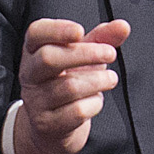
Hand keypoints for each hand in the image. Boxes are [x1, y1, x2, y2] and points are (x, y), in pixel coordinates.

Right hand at [11, 18, 129, 153]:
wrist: (54, 126)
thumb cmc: (68, 82)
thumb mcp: (83, 57)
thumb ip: (102, 39)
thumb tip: (123, 26)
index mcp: (34, 51)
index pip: (36, 33)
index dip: (57, 30)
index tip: (81, 31)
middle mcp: (30, 74)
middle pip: (49, 58)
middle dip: (86, 54)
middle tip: (111, 54)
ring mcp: (35, 100)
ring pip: (68, 87)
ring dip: (98, 81)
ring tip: (111, 79)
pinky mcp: (46, 123)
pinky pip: (76, 112)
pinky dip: (94, 104)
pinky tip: (96, 101)